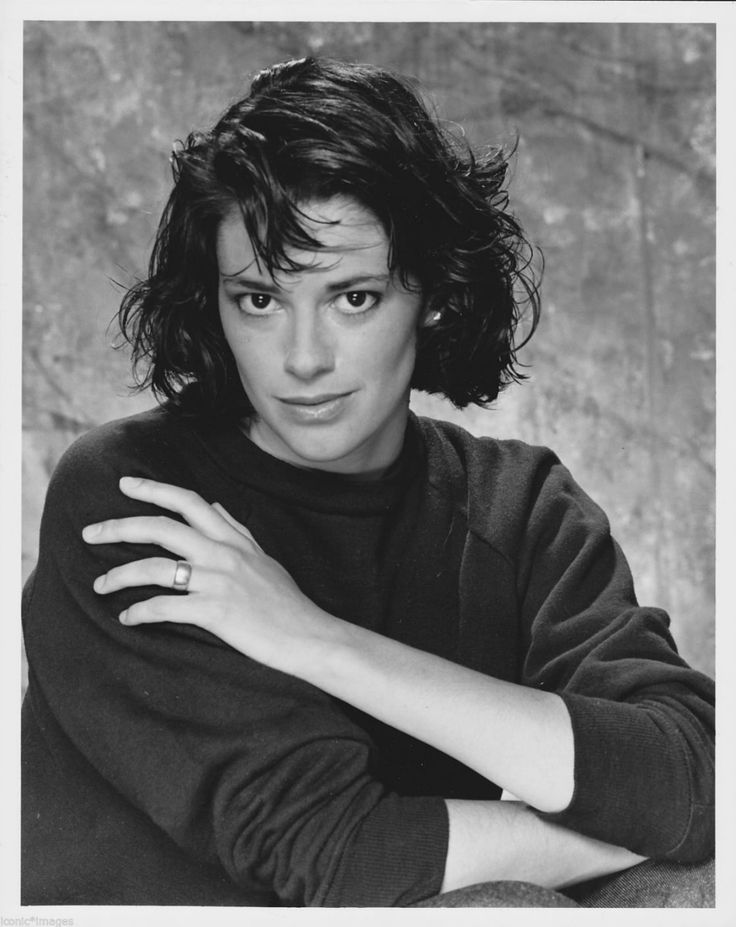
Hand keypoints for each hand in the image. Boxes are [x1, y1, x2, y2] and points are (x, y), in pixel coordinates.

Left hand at [83, 476, 328, 671]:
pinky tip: (128, 618)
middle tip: (90, 532)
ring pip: (154, 567)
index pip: (190, 502)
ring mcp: (219, 582)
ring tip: (100, 586)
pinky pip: (163, 607)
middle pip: (161, 527)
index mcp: (234, 540)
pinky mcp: (215, 612)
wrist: (309, 636)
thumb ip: (237, 531)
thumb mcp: (264, 558)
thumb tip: (215, 506)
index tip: (126, 484)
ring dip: (119, 575)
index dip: (155, 489)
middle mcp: (223, 554)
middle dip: (120, 527)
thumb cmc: (287, 603)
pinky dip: (139, 612)